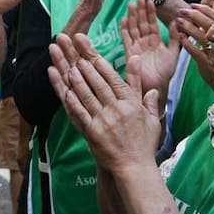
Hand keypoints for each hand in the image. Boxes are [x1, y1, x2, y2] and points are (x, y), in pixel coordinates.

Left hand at [48, 32, 160, 174]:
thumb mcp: (150, 116)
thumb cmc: (144, 143)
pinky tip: (62, 87)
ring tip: (63, 60)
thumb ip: (145, 94)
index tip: (86, 45)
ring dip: (74, 76)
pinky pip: (78, 112)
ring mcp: (103, 120)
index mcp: (130, 103)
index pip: (111, 76)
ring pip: (86, 93)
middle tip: (69, 45)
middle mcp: (116, 109)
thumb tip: (144, 74)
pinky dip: (69, 98)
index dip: (97, 58)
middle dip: (81, 60)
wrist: (135, 168)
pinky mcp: (92, 132)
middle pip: (96, 80)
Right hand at [120, 0, 178, 96]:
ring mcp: (137, 46)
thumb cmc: (166, 72)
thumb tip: (176, 22)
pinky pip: (126, 39)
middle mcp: (145, 41)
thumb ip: (174, 38)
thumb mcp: (174, 53)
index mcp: (155, 40)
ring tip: (131, 4)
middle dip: (140, 9)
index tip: (150, 0)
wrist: (157, 86)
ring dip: (132, 16)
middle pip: (141, 22)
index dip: (151, 11)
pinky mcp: (130, 53)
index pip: (152, 22)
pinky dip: (124, 30)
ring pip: (133, 28)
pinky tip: (123, 20)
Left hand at [175, 0, 213, 92]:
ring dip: (190, 28)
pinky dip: (188, 44)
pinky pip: (197, 52)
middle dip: (194, 16)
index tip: (193, 4)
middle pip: (209, 25)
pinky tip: (180, 37)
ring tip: (178, 21)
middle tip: (182, 10)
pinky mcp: (208, 64)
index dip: (204, 9)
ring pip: (202, 37)